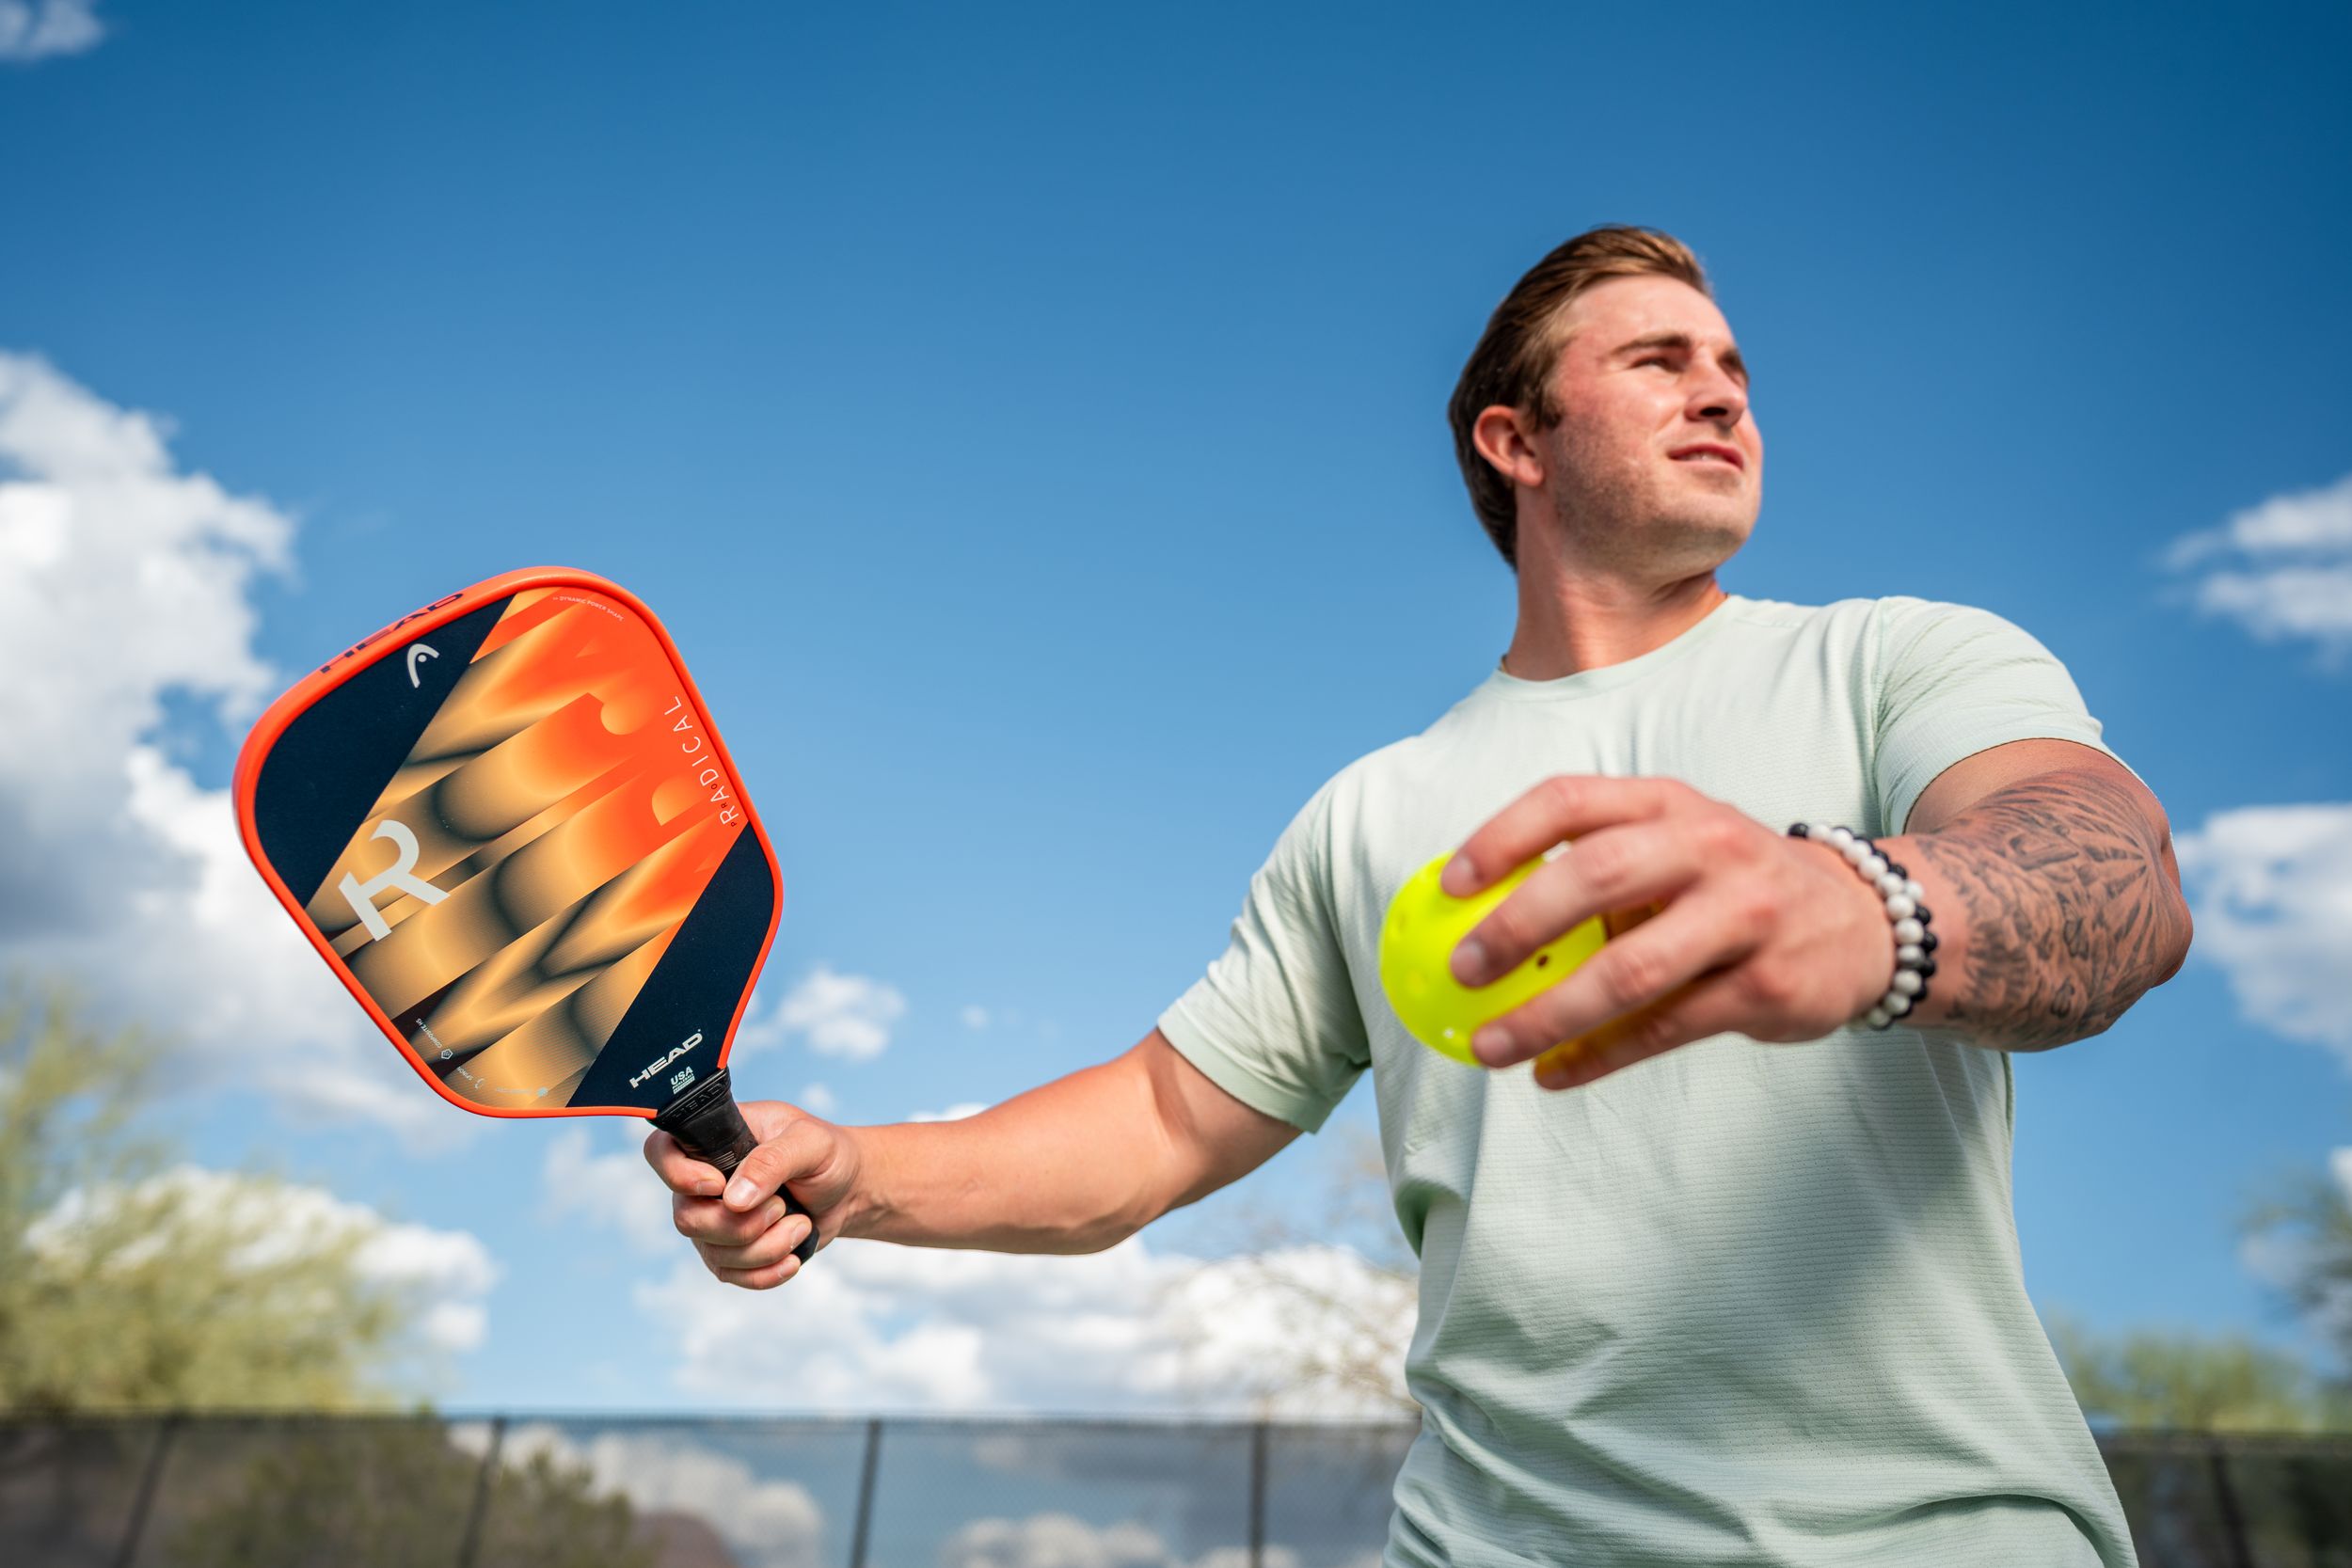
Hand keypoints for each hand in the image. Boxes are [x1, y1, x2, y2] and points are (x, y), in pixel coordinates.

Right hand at [643, 1100, 864, 1288]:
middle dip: (741, 1224)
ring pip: (712, 1252)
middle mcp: (703, 1181)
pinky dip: (766, 1272)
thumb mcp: (810, 1143)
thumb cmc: (826, 1154)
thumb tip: (733, 1198)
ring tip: (801, 1224)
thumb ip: (772, 1160)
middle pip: (687, 1218)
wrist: (848, 1190)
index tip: (718, 1185)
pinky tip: (793, 1257)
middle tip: (782, 1206)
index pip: (661, 1152)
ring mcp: (713, 1219)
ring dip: (765, 1247)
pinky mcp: (730, 1253)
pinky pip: (732, 1276)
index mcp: (714, 1139)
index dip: (678, 1175)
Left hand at [1443, 776, 1891, 1089]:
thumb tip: (1474, 921)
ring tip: (1489, 1047)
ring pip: (1630, 970)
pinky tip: (1554, 1075)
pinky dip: (1600, 1057)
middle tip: (1461, 972)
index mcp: (1668, 804)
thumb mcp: (1676, 847)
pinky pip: (1665, 1029)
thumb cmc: (1731, 886)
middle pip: (1595, 877)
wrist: (1864, 923)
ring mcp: (1745, 915)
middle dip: (1517, 927)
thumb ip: (1593, 869)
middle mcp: (1709, 846)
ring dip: (1549, 1015)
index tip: (1450, 886)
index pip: (1570, 801)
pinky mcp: (1767, 986)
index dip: (1502, 837)